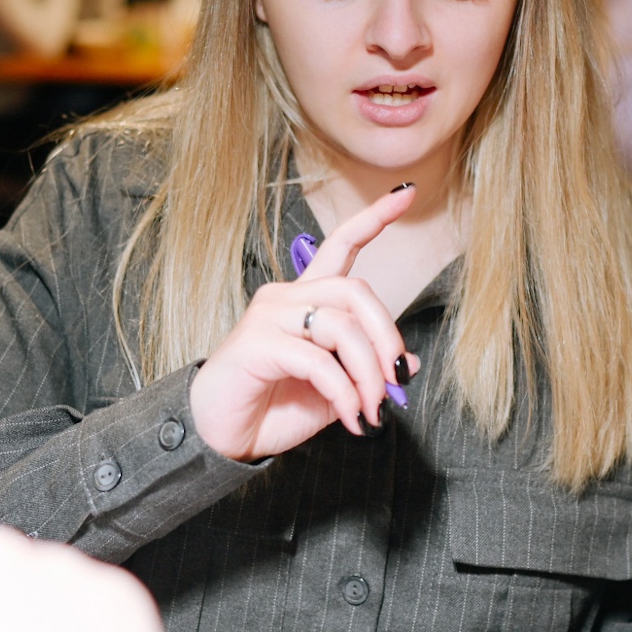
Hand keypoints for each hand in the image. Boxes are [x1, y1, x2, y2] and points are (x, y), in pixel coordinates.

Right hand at [189, 184, 418, 460]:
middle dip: (387, 335)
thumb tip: (410, 363)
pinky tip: (351, 417)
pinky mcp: (257, 344)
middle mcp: (285, 298)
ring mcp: (268, 317)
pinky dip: (345, 393)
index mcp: (305, 300)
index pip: (340, 246)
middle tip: (397, 379)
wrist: (221, 437)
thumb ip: (366, 372)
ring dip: (369, 373)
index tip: (407, 194)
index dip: (374, 219)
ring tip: (373, 410)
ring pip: (342, 326)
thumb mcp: (334, 391)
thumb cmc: (272, 407)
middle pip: (354, 290)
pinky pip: (319, 361)